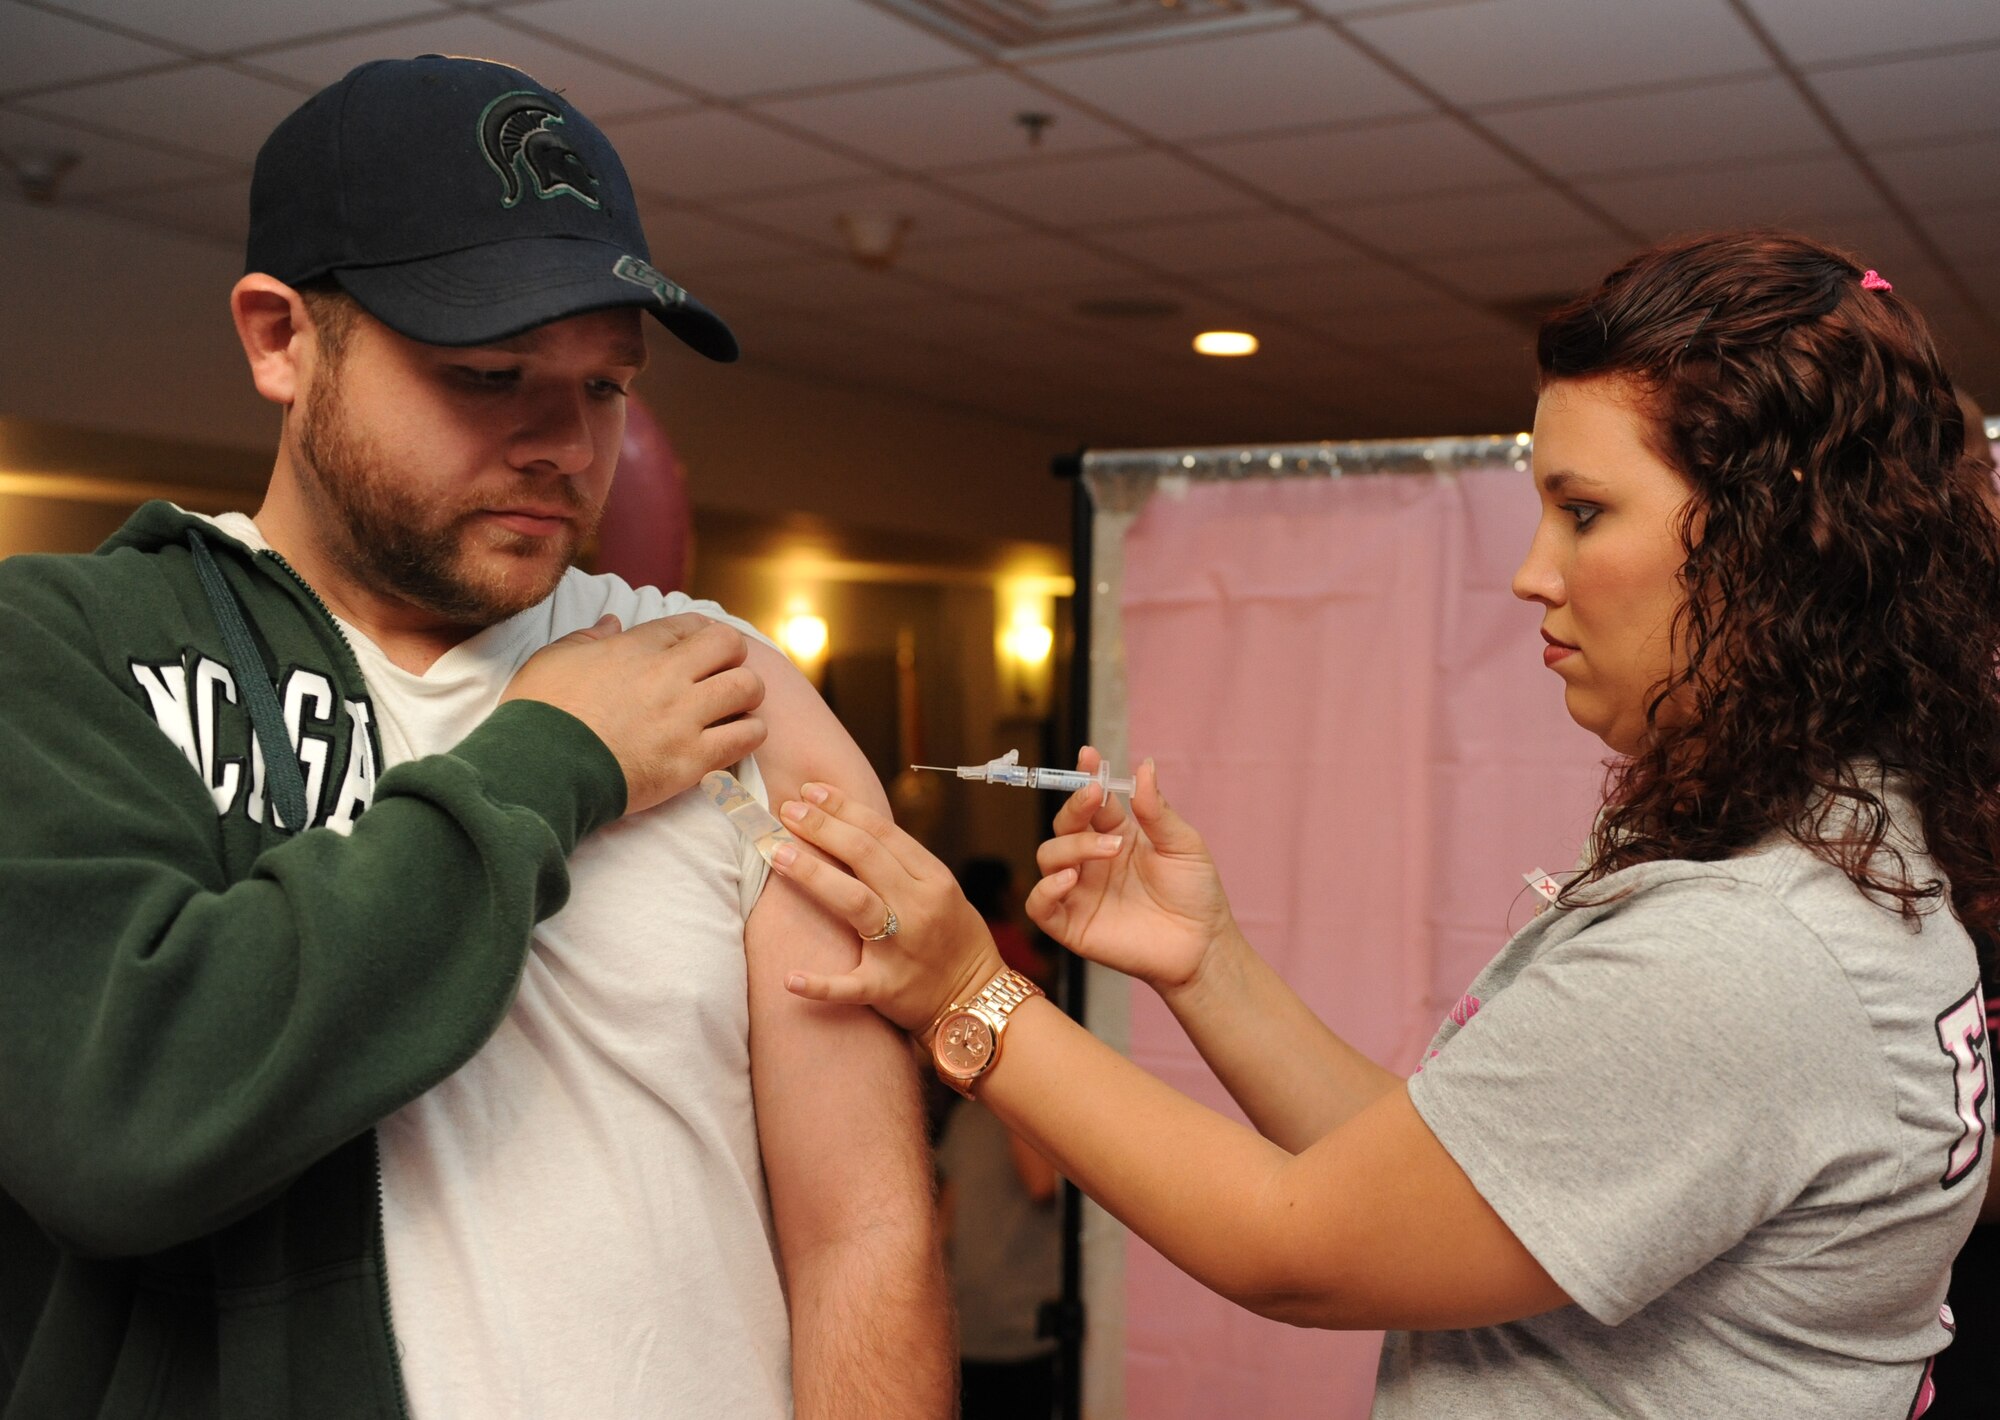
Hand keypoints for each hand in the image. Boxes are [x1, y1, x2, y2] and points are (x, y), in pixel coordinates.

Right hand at [500, 612, 765, 814]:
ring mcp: (684, 717)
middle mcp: (667, 676)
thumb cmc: (539, 715)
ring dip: (746, 695)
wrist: (538, 771)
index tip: (698, 650)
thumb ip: (588, 638)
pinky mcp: (692, 759)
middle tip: (723, 675)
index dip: (700, 634)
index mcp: (635, 648)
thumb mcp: (553, 660)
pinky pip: (746, 737)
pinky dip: (749, 734)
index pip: (690, 625)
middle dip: (733, 656)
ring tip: (734, 709)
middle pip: (730, 645)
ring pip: (748, 687)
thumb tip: (612, 622)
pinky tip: (735, 738)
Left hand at [768, 783, 1003, 1035]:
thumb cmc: (955, 941)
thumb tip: (851, 828)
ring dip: (814, 875)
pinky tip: (790, 978)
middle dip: (823, 828)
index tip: (810, 792)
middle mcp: (920, 908)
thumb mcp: (942, 892)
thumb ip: (903, 865)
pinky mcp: (888, 989)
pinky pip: (850, 986)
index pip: (884, 833)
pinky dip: (819, 984)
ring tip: (779, 853)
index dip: (844, 808)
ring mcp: (903, 949)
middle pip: (866, 857)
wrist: (978, 1001)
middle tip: (787, 811)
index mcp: (934, 880)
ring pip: (855, 902)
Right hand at [1028, 749, 1237, 998]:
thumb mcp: (1183, 844)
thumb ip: (1156, 810)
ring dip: (1071, 846)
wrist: (1203, 946)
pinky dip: (1044, 889)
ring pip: (1048, 857)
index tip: (1089, 755)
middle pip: (1064, 825)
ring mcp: (1079, 892)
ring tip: (1107, 850)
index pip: (1091, 801)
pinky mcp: (1071, 925)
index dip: (1085, 776)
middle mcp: (1092, 860)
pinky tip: (1070, 879)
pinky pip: (1038, 905)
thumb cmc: (1196, 894)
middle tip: (1098, 801)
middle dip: (1075, 807)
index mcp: (1116, 835)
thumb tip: (1143, 766)